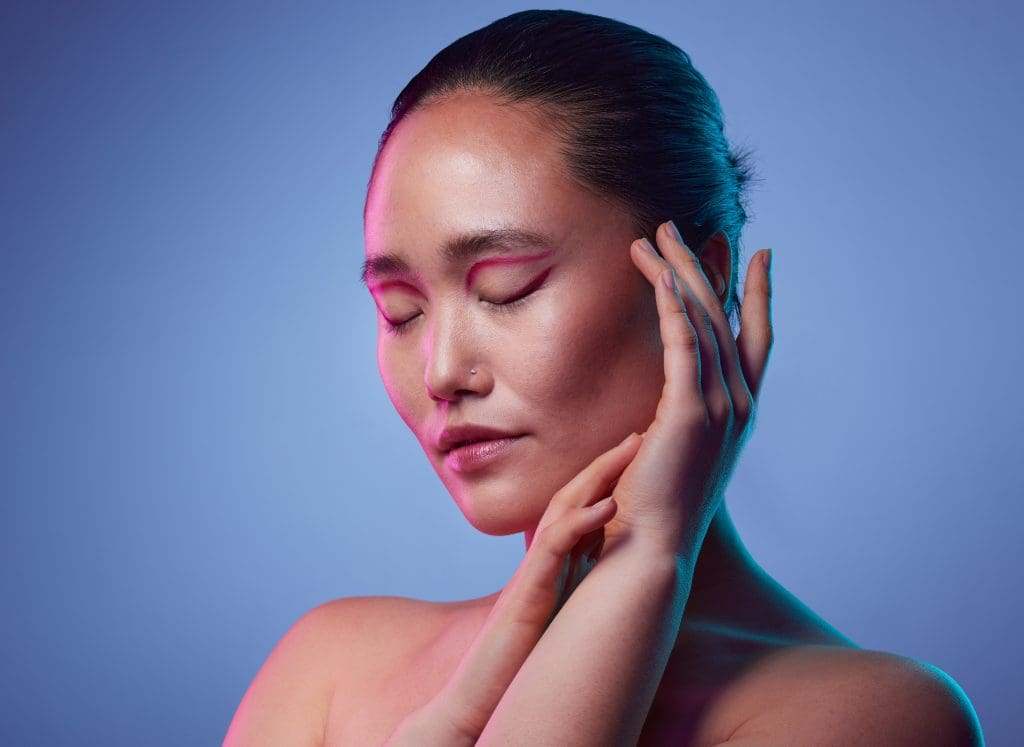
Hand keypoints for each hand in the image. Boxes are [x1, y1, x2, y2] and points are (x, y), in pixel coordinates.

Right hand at [388, 433, 643, 744]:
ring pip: (563, 510)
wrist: (482, 695)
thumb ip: (573, 586)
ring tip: (630, 449)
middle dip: (605, 464)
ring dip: (598, 477)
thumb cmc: (521, 661)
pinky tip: (610, 506)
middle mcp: (542, 560)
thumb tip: (603, 571)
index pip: (580, 509)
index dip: (607, 479)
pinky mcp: (529, 590)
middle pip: (572, 496)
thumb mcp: (556, 613)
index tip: (636, 454)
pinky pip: (556, 547)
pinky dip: (583, 523)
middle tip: (637, 434)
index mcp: (553, 565)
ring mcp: (534, 571)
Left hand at [602, 220, 773, 561]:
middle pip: (725, 317)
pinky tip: (654, 273)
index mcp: (739, 412)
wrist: (653, 550)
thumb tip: (659, 408)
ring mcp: (719, 408)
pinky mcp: (688, 413)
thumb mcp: (675, 453)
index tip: (758, 254)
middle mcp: (739, 405)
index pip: (755, 339)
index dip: (758, 293)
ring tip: (650, 236)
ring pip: (702, 320)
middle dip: (702, 267)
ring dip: (676, 273)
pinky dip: (670, 302)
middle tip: (677, 226)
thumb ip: (678, 421)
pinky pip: (682, 341)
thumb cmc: (655, 506)